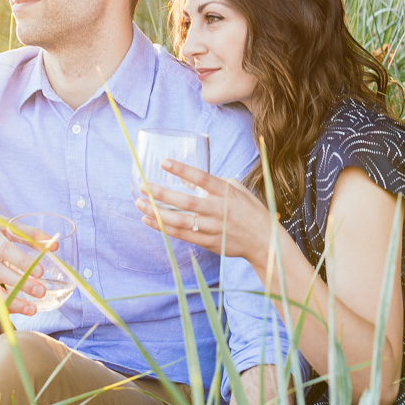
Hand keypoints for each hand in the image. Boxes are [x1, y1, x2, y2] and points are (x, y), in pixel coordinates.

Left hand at [135, 160, 275, 264]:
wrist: (264, 240)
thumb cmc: (249, 210)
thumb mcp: (236, 190)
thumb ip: (212, 183)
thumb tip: (187, 180)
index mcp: (226, 192)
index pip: (202, 178)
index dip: (182, 170)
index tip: (164, 162)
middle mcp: (219, 210)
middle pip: (187, 202)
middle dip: (162, 194)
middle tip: (143, 186)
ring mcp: (213, 228)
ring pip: (180, 221)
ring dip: (157, 213)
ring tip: (140, 203)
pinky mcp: (208, 242)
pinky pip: (182, 235)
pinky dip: (163, 228)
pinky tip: (149, 220)